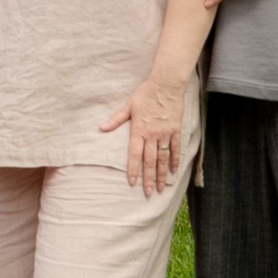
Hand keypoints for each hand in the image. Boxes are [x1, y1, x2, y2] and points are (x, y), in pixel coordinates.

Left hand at [96, 76, 186, 196]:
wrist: (166, 85)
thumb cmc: (145, 94)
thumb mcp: (128, 105)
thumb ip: (116, 119)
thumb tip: (101, 128)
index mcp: (139, 130)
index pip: (135, 154)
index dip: (133, 169)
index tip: (132, 182)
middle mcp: (152, 135)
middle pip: (150, 161)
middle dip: (148, 178)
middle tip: (148, 193)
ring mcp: (165, 133)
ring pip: (163, 158)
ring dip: (161, 174)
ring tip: (161, 188)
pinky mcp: (175, 130)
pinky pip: (175, 148)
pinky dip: (175, 160)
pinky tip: (173, 171)